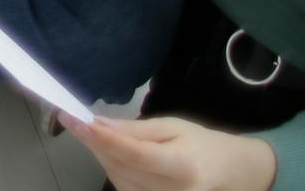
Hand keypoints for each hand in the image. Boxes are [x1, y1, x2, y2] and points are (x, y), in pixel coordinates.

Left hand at [73, 114, 277, 190]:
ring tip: (96, 136)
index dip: (103, 138)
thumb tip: (100, 123)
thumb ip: (136, 129)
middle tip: (76, 122)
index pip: (134, 153)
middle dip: (95, 144)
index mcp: (183, 166)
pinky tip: (110, 154)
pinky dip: (112, 170)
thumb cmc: (201, 144)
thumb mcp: (173, 127)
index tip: (74, 120)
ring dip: (101, 157)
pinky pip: (124, 189)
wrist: (229, 174)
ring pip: (118, 181)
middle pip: (121, 168)